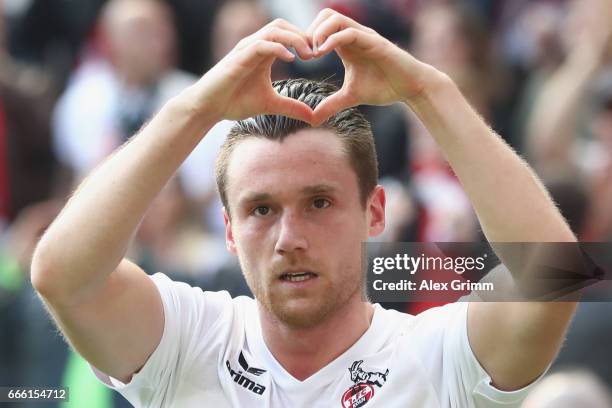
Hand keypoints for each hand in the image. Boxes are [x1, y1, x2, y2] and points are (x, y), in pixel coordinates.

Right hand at [193, 19, 314, 122]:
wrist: (209, 107)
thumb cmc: (235, 102)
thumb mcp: (271, 105)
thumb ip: (292, 107)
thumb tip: (314, 117)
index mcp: (263, 52)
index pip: (288, 34)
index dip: (306, 41)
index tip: (320, 56)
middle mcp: (255, 45)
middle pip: (283, 26)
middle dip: (303, 36)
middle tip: (317, 54)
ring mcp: (246, 49)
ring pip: (274, 30)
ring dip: (294, 39)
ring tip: (308, 55)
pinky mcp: (239, 57)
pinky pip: (261, 44)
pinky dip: (278, 48)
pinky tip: (291, 59)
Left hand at [307, 9, 436, 124]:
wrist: (410, 88)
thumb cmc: (384, 87)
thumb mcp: (351, 97)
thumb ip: (331, 104)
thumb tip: (312, 119)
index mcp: (346, 44)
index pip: (321, 26)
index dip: (307, 38)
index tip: (301, 58)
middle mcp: (354, 35)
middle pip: (325, 15)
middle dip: (310, 31)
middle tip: (306, 55)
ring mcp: (364, 36)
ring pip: (335, 18)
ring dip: (319, 33)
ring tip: (314, 54)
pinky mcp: (374, 42)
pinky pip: (350, 32)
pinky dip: (333, 39)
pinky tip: (322, 53)